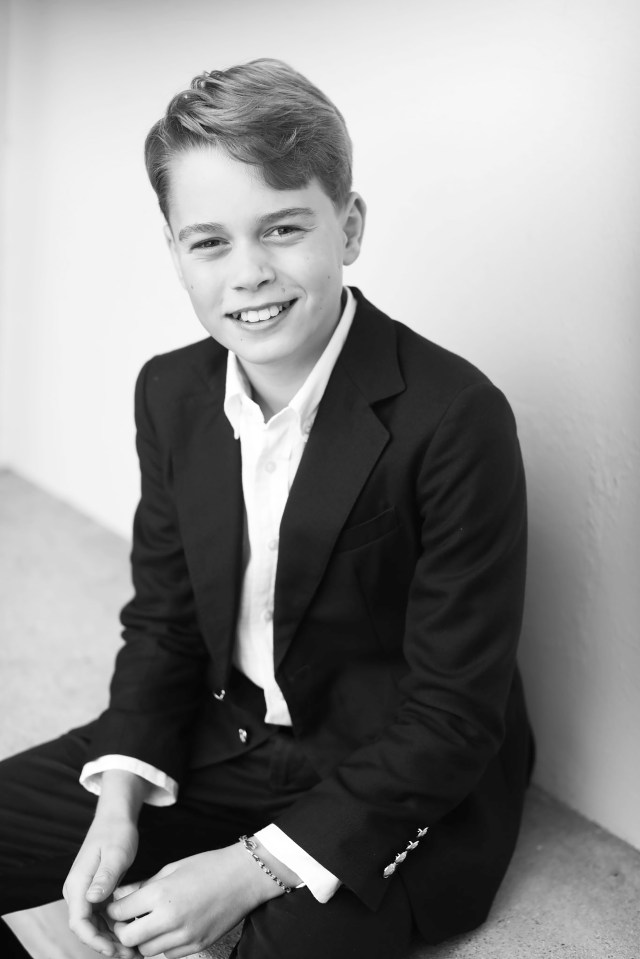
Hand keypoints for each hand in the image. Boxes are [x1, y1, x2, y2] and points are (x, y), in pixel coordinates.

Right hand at [63, 811, 139, 957]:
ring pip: (95, 925)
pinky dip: (115, 927)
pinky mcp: (96, 893)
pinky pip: (103, 916)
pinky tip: (132, 932)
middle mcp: (77, 892)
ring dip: (112, 939)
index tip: (113, 949)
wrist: (115, 818)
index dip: (94, 940)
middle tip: (130, 954)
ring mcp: (86, 893)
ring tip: (133, 950)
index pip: (79, 922)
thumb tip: (91, 899)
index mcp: (77, 884)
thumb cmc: (116, 832)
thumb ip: (105, 877)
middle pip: (86, 928)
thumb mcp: (115, 853)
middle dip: (105, 944)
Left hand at [106, 843, 284, 958]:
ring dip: (143, 939)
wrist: (244, 877)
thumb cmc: (209, 866)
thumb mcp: (172, 868)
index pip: (120, 912)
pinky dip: (163, 945)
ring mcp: (185, 936)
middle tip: (129, 919)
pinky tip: (169, 929)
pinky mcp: (197, 946)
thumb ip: (144, 886)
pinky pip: (168, 955)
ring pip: (146, 951)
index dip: (115, 909)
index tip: (117, 906)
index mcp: (162, 894)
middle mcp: (170, 919)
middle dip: (124, 929)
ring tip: (151, 923)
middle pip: (128, 938)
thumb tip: (120, 896)